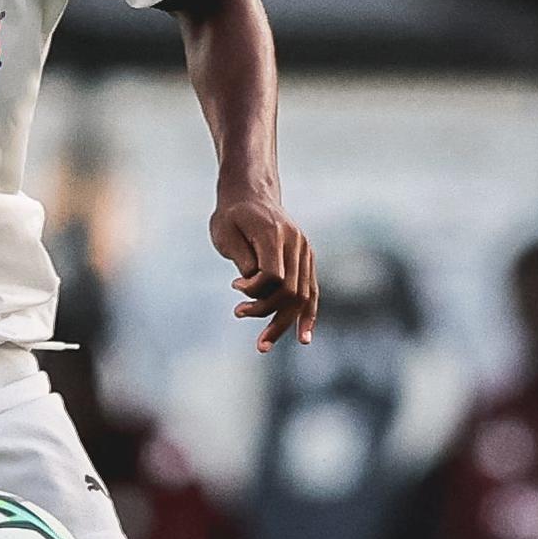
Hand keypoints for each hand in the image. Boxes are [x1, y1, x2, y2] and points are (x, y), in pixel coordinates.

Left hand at [209, 187, 316, 350]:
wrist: (251, 193)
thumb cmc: (232, 214)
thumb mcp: (225, 233)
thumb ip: (242, 259)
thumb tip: (253, 287)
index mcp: (275, 234)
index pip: (273, 275)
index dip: (254, 289)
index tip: (235, 285)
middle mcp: (296, 243)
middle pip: (290, 291)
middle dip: (266, 313)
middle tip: (239, 314)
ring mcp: (305, 251)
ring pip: (303, 296)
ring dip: (283, 323)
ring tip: (263, 345)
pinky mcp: (306, 258)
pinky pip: (311, 291)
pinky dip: (307, 315)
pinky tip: (304, 337)